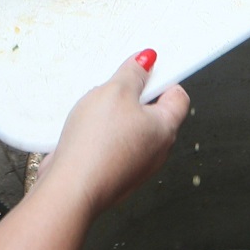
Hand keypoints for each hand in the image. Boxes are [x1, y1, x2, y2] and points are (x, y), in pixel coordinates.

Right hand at [39, 53, 187, 214]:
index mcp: (165, 129)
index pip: (178, 96)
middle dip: (132, 97)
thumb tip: (147, 61)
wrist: (71, 188)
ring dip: (112, 118)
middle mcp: (155, 151)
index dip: (162, 79)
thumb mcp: (115, 92)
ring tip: (93, 113)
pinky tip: (83, 132)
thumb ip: (133, 73)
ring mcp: (135, 166)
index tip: (144, 69)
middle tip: (113, 90)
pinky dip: (100, 137)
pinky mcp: (114, 174)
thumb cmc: (96, 144)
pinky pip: (113, 147)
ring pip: (129, 130)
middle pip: (152, 113)